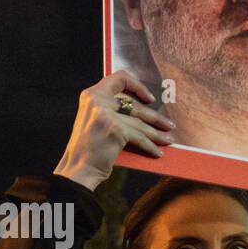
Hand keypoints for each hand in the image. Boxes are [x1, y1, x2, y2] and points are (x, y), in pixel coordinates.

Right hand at [53, 71, 174, 191]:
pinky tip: (157, 152)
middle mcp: (97, 100)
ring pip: (140, 122)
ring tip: (168, 139)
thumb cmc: (88, 150)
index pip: (119, 78)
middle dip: (155, 117)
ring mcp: (106, 113)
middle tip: (168, 125)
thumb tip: (140, 111)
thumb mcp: (94, 121)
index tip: (149, 98)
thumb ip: (110, 109)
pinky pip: (139, 137)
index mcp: (91, 95)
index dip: (137, 86)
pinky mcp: (115, 128)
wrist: (78, 170)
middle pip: (134, 104)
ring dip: (157, 133)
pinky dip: (150, 146)